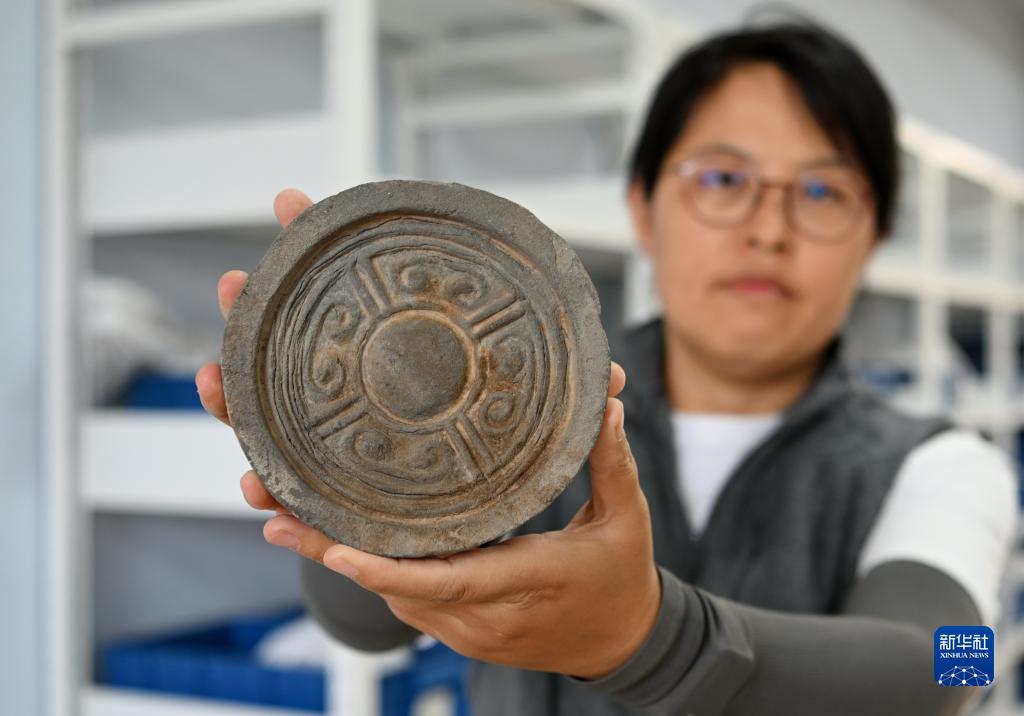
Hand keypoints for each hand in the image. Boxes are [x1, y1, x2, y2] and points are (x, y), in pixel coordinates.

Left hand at [196, 189, 661, 679]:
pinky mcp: (461, 628)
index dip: (388, 568)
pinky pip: (406, 601)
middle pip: (398, 587)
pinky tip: (329, 536)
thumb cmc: (621, 579)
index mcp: (529, 581)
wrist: (623, 645)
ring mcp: (469, 628)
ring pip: (392, 595)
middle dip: (332, 550)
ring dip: (339, 556)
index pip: (451, 581)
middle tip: (273, 512)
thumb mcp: (627, 520)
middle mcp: (487, 614)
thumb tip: (606, 404)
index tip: (336, 548)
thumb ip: (612, 462)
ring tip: (281, 515)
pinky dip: (368, 569)